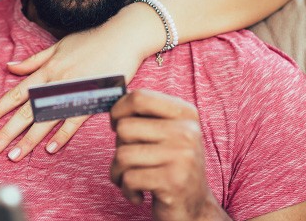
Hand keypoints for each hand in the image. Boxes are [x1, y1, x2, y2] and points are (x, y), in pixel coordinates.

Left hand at [0, 10, 154, 160]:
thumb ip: (33, 60)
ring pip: (46, 120)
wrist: (123, 37)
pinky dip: (62, 135)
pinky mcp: (92, 99)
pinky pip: (74, 121)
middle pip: (25, 112)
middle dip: (5, 132)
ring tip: (13, 156)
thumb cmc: (90, 40)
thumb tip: (9, 66)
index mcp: (46, 70)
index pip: (15, 93)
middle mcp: (56, 82)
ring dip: (29, 140)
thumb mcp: (57, 46)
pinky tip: (50, 150)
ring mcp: (74, 92)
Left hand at [109, 90, 224, 220]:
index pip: (140, 97)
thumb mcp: (168, 135)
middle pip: (125, 128)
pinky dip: (126, 189)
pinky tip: (139, 194)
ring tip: (132, 179)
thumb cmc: (171, 168)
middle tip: (132, 161)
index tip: (115, 123)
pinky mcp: (172, 181)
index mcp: (186, 114)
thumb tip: (112, 105)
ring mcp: (182, 156)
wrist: (194, 208)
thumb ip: (147, 117)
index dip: (118, 110)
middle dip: (119, 147)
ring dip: (119, 172)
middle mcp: (187, 131)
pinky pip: (128, 178)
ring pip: (122, 154)